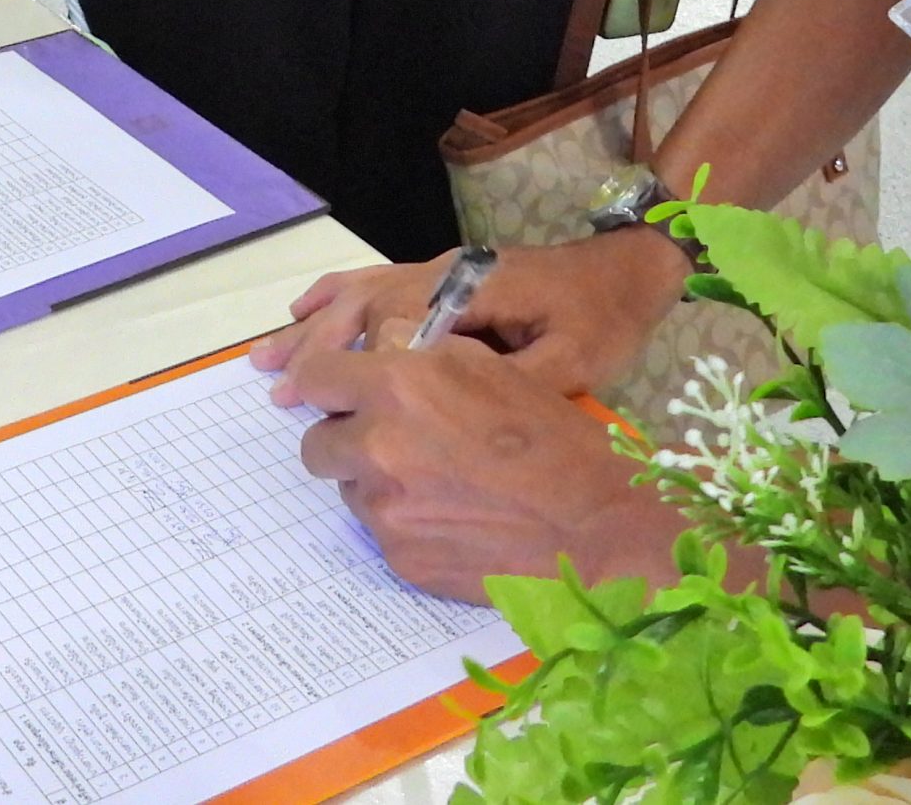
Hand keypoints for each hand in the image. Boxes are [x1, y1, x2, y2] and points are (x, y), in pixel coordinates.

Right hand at [251, 227, 692, 397]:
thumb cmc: (601, 319)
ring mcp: (443, 270)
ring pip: (363, 291)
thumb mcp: (572, 362)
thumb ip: (513, 382)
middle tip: (275, 384)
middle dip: (317, 346)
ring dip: (317, 324)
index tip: (310, 397)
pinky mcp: (447, 277)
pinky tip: (308, 310)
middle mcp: (447, 274)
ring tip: (271, 353)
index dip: (348, 360)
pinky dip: (338, 296)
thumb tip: (452, 411)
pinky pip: (379, 281)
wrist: (628, 270)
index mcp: (472, 292)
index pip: (391, 322)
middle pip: (363, 304)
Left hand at [281, 338, 682, 600]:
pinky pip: (378, 530)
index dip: (327, 381)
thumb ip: (418, 356)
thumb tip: (377, 353)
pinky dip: (403, 519)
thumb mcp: (486, 366)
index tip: (338, 389)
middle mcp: (379, 446)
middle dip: (346, 436)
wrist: (594, 525)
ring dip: (374, 479)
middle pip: (318, 441)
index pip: (316, 375)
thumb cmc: (550, 436)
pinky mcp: (398, 557)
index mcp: (398, 386)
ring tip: (433, 478)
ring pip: (348, 487)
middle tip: (391, 438)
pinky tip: (452, 514)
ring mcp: (385, 509)